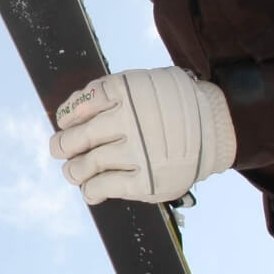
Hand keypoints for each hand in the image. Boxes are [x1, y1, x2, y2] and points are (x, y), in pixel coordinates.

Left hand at [51, 67, 235, 203]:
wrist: (213, 128)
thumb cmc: (169, 105)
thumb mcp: (142, 83)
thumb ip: (108, 92)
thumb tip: (70, 111)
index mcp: (127, 91)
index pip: (82, 103)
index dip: (68, 114)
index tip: (66, 121)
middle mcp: (131, 120)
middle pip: (79, 137)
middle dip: (63, 145)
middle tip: (60, 148)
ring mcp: (138, 152)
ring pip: (87, 165)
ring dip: (73, 170)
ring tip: (73, 171)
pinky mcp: (146, 180)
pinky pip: (104, 187)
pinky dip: (91, 190)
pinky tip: (90, 189)